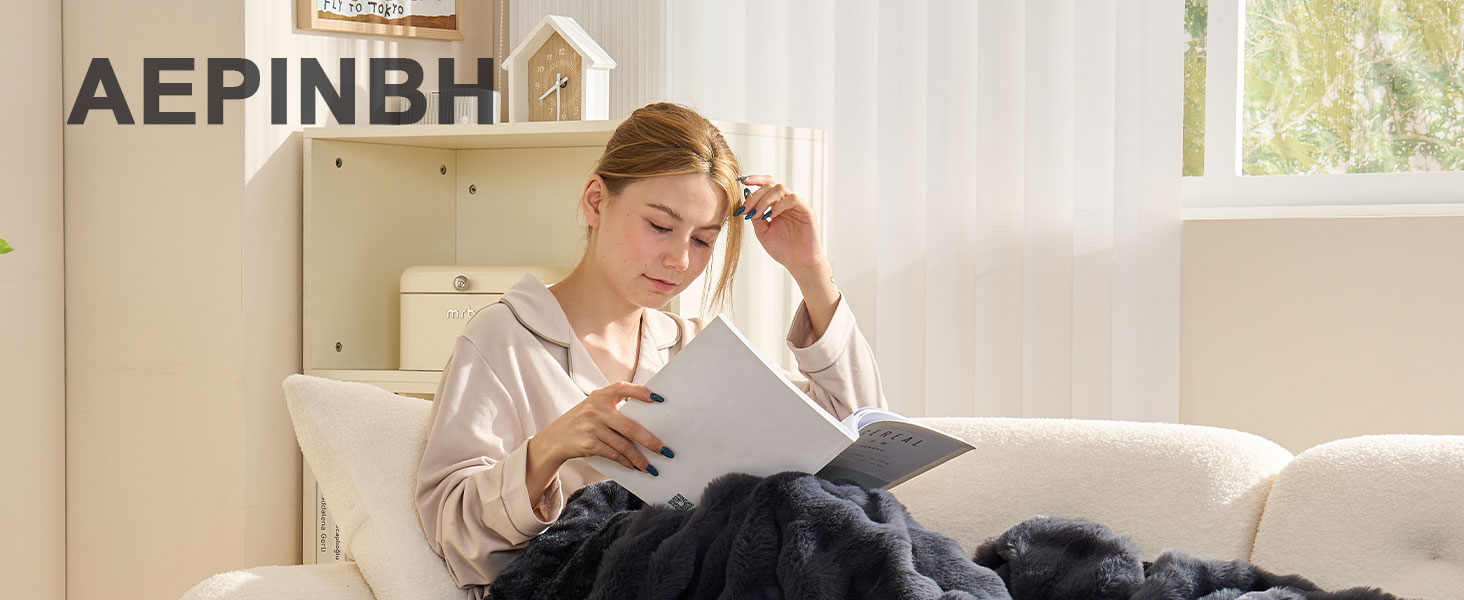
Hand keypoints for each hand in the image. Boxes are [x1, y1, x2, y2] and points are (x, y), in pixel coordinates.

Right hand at [529, 381, 671, 473]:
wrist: (554, 439)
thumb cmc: (581, 422)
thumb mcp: (594, 408)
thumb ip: (615, 409)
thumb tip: (648, 424)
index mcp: (600, 396)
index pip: (623, 388)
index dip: (641, 392)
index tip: (659, 398)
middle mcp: (596, 409)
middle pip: (630, 426)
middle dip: (650, 440)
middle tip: (665, 450)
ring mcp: (591, 426)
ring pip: (623, 445)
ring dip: (639, 458)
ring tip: (651, 466)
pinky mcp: (588, 443)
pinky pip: (613, 454)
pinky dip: (626, 462)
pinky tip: (634, 467)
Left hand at [737, 175, 829, 277]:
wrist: (799, 264)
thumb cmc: (783, 249)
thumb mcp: (762, 231)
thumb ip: (755, 216)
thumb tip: (746, 199)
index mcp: (777, 205)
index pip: (767, 185)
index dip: (755, 179)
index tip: (742, 181)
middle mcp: (787, 202)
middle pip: (770, 186)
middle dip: (755, 197)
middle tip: (746, 210)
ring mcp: (797, 206)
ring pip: (780, 189)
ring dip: (765, 200)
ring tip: (757, 214)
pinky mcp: (807, 211)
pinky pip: (792, 199)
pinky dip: (779, 205)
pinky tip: (771, 216)